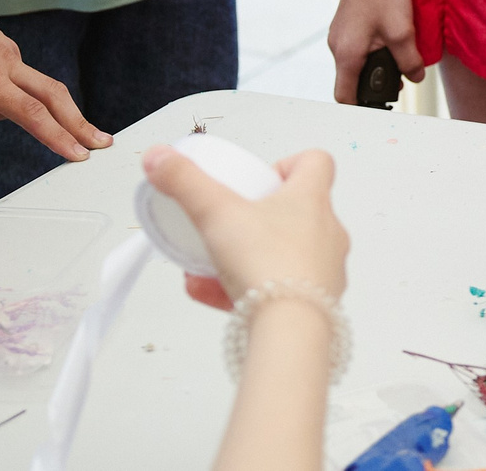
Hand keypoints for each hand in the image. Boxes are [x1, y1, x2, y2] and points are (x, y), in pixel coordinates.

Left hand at [0, 5, 109, 183]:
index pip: (31, 112)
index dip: (56, 136)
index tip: (79, 154)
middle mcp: (4, 63)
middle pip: (53, 96)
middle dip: (78, 123)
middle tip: (102, 144)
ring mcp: (6, 52)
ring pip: (33, 89)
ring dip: (33, 114)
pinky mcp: (1, 47)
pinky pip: (15, 79)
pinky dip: (5, 100)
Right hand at [143, 146, 348, 312]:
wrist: (290, 329)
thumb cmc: (265, 262)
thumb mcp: (216, 213)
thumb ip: (185, 182)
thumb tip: (158, 156)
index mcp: (312, 199)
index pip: (316, 163)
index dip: (287, 164)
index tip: (257, 180)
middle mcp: (327, 232)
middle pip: (295, 212)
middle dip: (255, 219)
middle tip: (226, 227)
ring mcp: (325, 270)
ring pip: (282, 256)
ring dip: (244, 259)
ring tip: (206, 268)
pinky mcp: (317, 304)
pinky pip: (280, 290)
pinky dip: (247, 291)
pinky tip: (211, 296)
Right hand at [326, 0, 423, 104]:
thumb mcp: (403, 31)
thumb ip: (409, 61)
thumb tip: (415, 77)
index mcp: (346, 53)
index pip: (345, 95)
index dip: (361, 107)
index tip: (380, 109)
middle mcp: (337, 45)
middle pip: (351, 79)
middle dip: (374, 85)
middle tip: (400, 83)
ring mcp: (339, 33)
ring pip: (355, 61)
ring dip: (376, 65)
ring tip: (401, 60)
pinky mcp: (346, 22)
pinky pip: (356, 46)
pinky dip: (373, 50)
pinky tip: (392, 40)